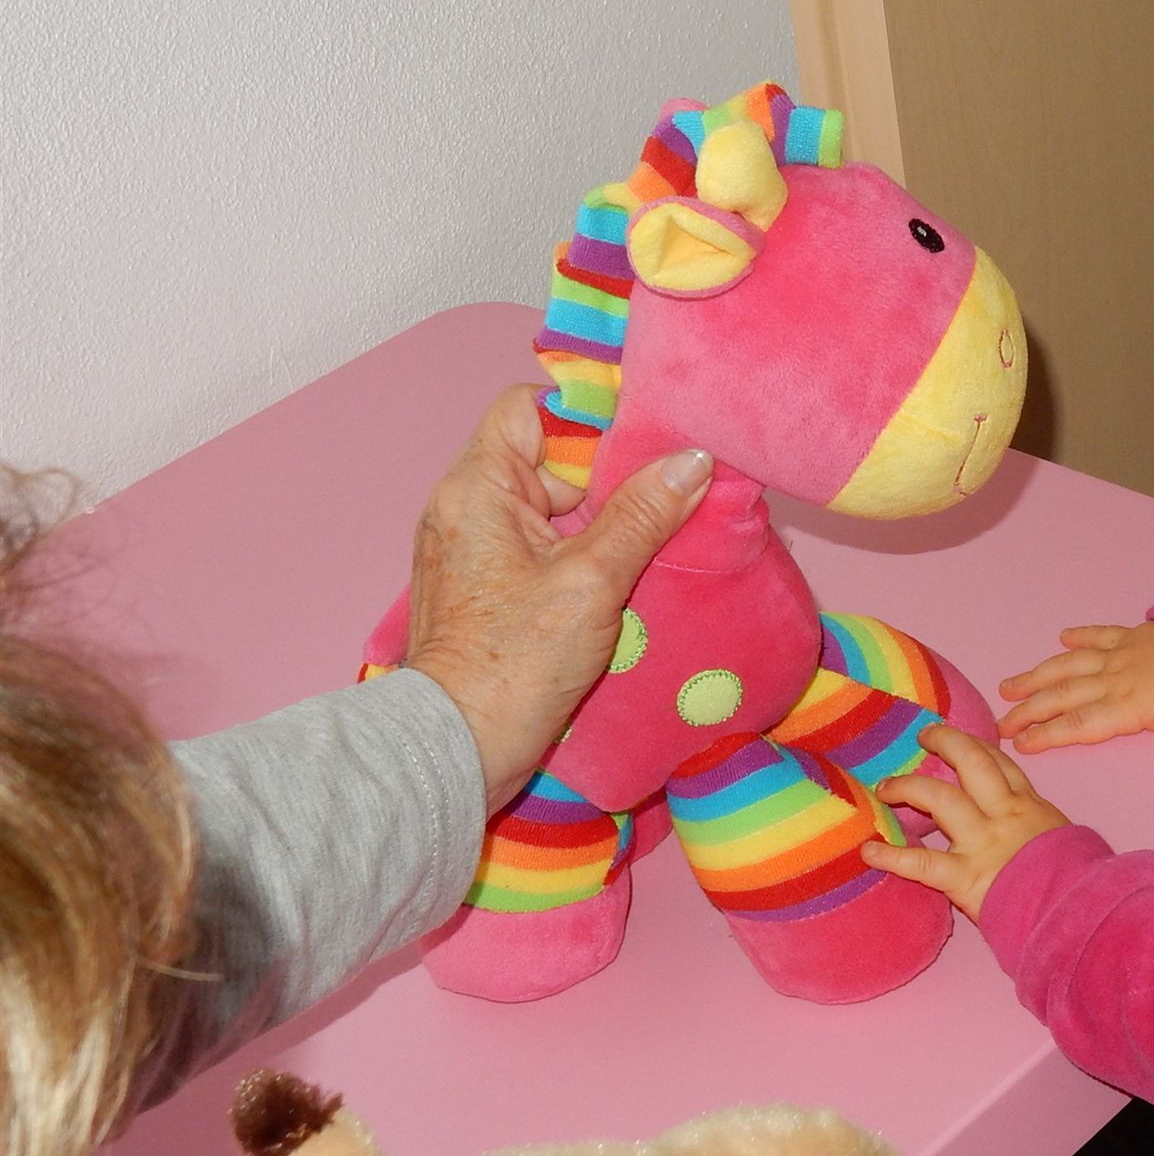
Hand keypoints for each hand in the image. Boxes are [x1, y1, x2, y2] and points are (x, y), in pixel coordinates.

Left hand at [403, 385, 712, 812]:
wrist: (458, 746)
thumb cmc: (517, 662)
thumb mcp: (593, 582)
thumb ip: (643, 514)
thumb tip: (692, 460)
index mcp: (477, 487)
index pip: (530, 408)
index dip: (588, 414)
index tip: (646, 436)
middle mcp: (464, 506)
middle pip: (544, 457)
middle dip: (605, 474)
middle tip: (665, 491)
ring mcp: (470, 548)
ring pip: (546, 506)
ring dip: (597, 518)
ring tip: (653, 535)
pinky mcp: (482, 586)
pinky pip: (537, 546)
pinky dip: (578, 552)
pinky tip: (620, 576)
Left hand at [860, 725, 1069, 923]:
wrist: (1076, 911)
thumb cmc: (1075, 881)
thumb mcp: (1064, 841)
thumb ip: (1040, 828)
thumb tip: (1031, 831)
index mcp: (1029, 806)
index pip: (1000, 764)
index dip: (975, 745)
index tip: (957, 738)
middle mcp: (1004, 814)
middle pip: (971, 762)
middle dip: (945, 742)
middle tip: (924, 737)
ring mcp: (982, 842)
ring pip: (940, 798)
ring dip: (908, 787)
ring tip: (885, 787)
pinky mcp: (964, 876)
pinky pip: (920, 861)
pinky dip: (891, 856)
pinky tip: (869, 851)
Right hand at [997, 621, 1153, 785]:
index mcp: (1128, 704)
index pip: (1079, 724)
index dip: (1047, 735)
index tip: (1019, 744)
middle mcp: (1114, 679)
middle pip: (1062, 696)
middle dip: (1028, 710)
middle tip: (999, 723)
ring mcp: (1120, 654)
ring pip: (1069, 666)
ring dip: (1038, 676)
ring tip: (1009, 685)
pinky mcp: (1131, 635)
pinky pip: (1099, 635)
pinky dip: (1079, 636)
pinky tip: (1062, 637)